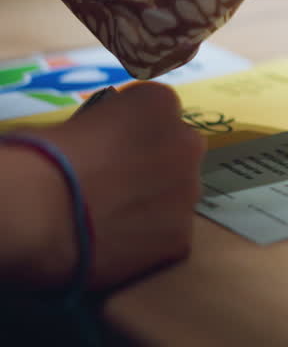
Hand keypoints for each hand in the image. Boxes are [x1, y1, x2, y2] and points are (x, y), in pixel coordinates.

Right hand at [0, 83, 204, 290]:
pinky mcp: (181, 236)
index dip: (131, 132)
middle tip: (113, 186)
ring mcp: (188, 192)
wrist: (40, 212)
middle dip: (151, 166)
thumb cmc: (44, 156)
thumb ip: (105, 126)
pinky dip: (145, 240)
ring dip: (152, 204)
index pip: (157, 111)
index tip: (109, 147)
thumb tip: (99, 144)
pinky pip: (167, 236)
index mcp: (158, 103)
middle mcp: (187, 143)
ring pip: (175, 197)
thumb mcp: (73, 119)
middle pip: (176, 153)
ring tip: (110, 219)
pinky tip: (113, 243)